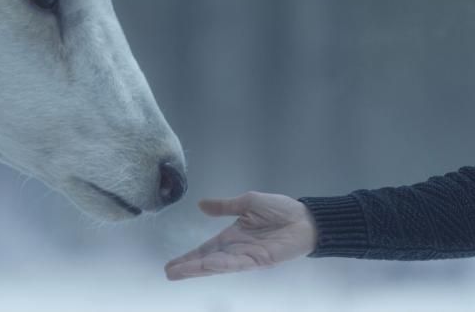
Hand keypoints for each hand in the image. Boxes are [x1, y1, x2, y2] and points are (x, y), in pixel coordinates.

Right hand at [165, 192, 316, 280]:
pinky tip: (208, 265)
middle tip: (169, 273)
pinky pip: (237, 263)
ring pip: (218, 265)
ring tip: (180, 272)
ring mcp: (247, 257)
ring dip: (199, 269)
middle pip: (208, 261)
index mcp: (232, 236)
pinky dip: (222, 264)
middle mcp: (236, 250)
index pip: (206, 250)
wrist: (306, 217)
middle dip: (188, 267)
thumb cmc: (280, 210)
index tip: (172, 265)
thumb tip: (201, 205)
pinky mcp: (260, 260)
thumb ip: (224, 206)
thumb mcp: (247, 202)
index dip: (189, 257)